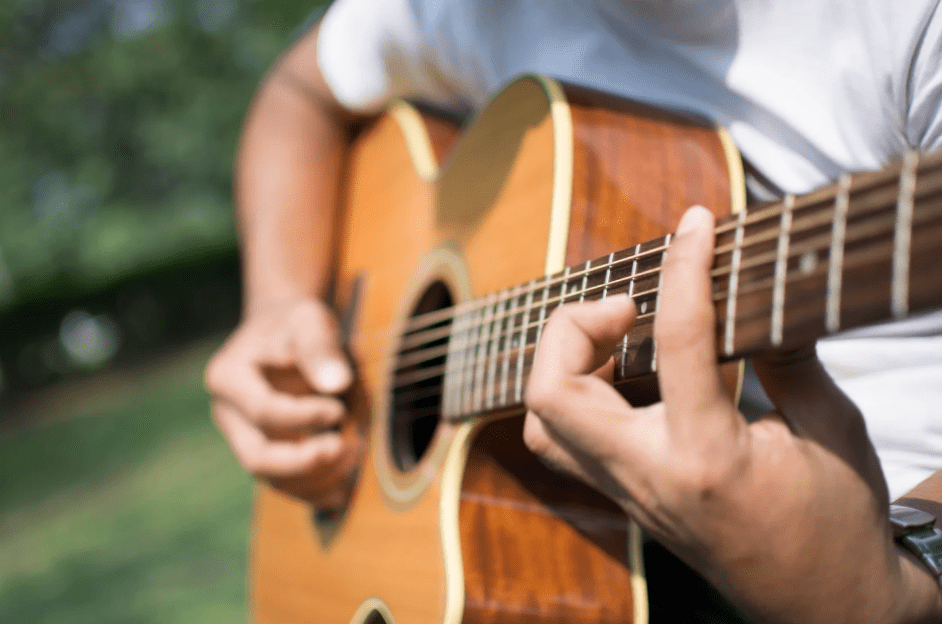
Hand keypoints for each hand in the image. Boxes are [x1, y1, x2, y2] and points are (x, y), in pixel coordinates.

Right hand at [205, 298, 362, 507]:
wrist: (289, 336)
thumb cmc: (299, 326)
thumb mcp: (311, 321)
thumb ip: (320, 347)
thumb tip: (336, 384)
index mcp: (227, 377)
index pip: (263, 410)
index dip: (304, 417)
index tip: (339, 409)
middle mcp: (228, 414)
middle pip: (257, 457)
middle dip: (304, 462)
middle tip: (344, 449)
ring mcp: (244, 439)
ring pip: (274, 479)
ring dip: (318, 478)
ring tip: (356, 454)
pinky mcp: (266, 456)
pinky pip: (288, 486)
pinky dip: (317, 491)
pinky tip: (347, 486)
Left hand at [523, 207, 941, 623]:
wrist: (822, 605)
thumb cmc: (836, 523)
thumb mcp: (833, 429)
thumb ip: (790, 358)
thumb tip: (761, 291)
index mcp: (709, 457)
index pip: (677, 341)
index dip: (684, 267)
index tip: (696, 225)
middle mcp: (649, 477)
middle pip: (552, 393)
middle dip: (572, 326)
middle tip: (626, 306)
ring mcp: (627, 494)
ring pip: (542, 422)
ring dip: (561, 362)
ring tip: (616, 337)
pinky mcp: (623, 500)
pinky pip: (563, 444)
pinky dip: (570, 395)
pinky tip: (617, 374)